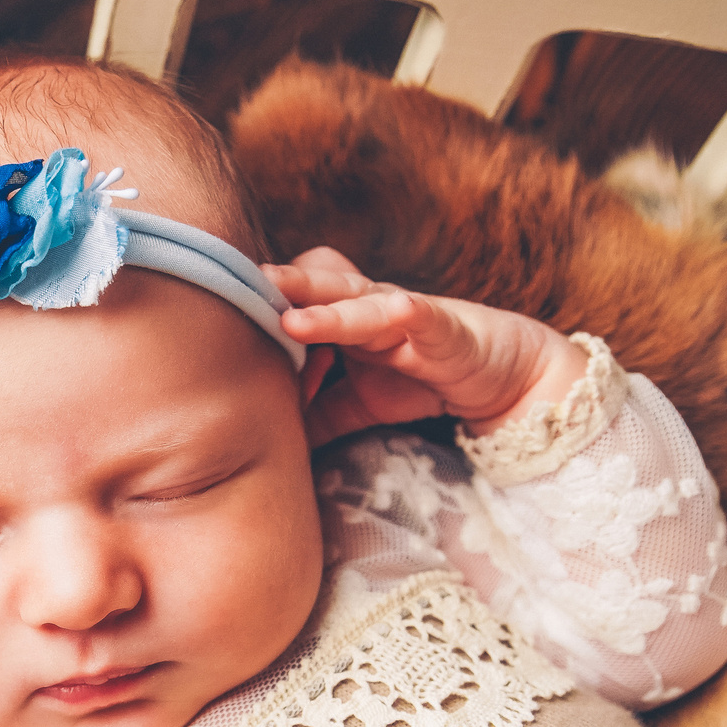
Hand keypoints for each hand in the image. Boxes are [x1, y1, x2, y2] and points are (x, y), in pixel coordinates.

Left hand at [264, 247, 588, 450]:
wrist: (502, 378)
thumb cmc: (425, 380)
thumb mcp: (358, 405)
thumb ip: (316, 415)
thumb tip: (265, 441)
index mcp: (344, 321)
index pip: (298, 304)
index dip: (266, 316)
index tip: (224, 330)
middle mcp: (369, 308)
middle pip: (319, 287)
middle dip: (280, 286)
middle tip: (235, 285)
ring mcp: (404, 314)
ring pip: (357, 300)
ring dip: (322, 305)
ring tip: (286, 313)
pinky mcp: (440, 327)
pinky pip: (413, 315)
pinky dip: (394, 314)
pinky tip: (380, 312)